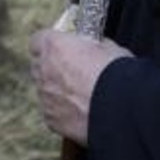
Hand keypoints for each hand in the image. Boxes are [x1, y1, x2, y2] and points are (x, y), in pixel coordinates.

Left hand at [29, 28, 131, 145]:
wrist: (121, 110)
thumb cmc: (117, 74)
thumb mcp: (109, 47)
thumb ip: (91, 45)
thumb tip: (90, 47)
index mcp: (54, 47)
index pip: (38, 40)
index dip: (51, 43)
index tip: (62, 46)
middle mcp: (44, 71)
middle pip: (38, 65)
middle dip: (51, 66)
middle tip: (72, 70)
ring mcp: (45, 96)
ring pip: (44, 89)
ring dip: (56, 89)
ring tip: (81, 94)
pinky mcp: (51, 119)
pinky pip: (51, 111)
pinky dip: (62, 111)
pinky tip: (82, 111)